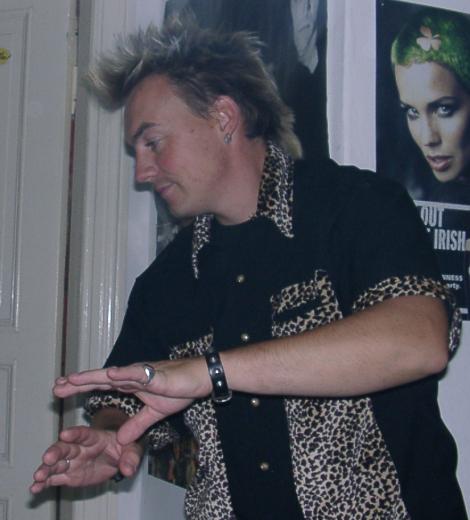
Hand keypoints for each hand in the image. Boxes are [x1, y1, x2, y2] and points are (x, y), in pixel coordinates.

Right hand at [30, 426, 142, 493]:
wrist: (118, 456)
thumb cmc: (124, 446)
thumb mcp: (132, 448)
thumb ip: (131, 457)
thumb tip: (128, 469)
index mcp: (95, 437)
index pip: (84, 433)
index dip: (74, 433)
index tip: (65, 434)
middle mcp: (79, 447)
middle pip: (65, 447)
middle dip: (55, 452)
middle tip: (47, 458)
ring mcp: (72, 461)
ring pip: (56, 463)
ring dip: (46, 469)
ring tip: (38, 477)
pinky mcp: (68, 475)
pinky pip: (54, 478)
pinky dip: (44, 483)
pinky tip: (35, 488)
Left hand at [53, 358, 210, 444]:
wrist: (199, 379)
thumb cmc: (179, 390)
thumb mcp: (155, 414)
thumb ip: (137, 425)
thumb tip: (120, 440)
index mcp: (130, 384)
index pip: (101, 385)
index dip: (81, 387)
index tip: (61, 390)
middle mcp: (131, 376)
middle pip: (99, 379)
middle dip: (78, 383)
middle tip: (56, 386)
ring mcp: (141, 374)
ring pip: (113, 375)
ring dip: (93, 377)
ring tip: (74, 379)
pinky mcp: (155, 375)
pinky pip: (137, 375)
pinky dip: (122, 374)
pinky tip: (109, 374)